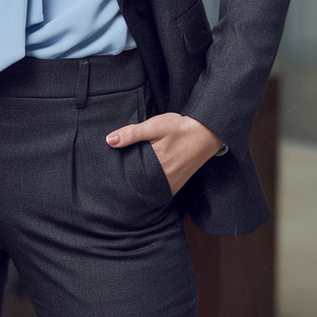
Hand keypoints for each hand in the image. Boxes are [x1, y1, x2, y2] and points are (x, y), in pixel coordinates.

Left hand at [105, 112, 222, 195]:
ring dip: (138, 186)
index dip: (119, 176)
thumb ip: (132, 134)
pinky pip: (158, 190)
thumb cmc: (181, 128)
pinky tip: (144, 180)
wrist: (207, 133)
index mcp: (156, 165)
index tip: (109, 175)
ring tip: (126, 180)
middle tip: (114, 178)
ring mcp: (172, 184)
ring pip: (148, 190)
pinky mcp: (177, 185)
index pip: (130, 177)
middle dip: (127, 183)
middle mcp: (164, 180)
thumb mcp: (155, 126)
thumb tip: (110, 140)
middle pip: (138, 186)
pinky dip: (150, 186)